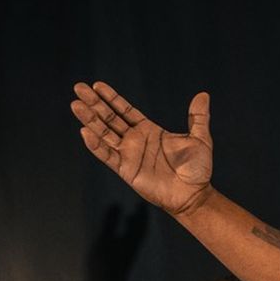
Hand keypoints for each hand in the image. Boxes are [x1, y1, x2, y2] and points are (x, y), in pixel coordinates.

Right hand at [71, 82, 214, 215]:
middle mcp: (135, 141)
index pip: (125, 110)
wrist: (194, 195)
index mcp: (149, 130)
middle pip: (109, 118)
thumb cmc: (197, 169)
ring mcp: (129, 155)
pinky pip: (107, 155)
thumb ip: (198, 116)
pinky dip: (96, 144)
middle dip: (94, 103)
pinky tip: (85, 132)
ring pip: (104, 133)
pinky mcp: (126, 170)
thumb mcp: (200, 138)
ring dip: (90, 119)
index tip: (97, 85)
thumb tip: (203, 95)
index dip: (111, 98)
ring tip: (76, 104)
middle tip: (79, 87)